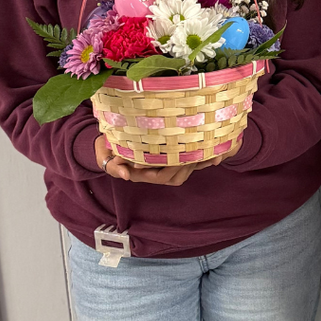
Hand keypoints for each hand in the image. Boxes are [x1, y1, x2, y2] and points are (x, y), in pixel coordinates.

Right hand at [95, 134, 239, 186]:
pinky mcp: (172, 161)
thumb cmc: (108, 149)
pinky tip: (215, 151)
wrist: (111, 144)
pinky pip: (190, 164)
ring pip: (186, 170)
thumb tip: (125, 176)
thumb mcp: (105, 156)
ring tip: (213, 149)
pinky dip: (203, 159)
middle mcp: (157, 174)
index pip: (164, 174)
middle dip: (192, 163)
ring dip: (200, 161)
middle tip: (206, 148)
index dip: (176, 165)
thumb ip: (113, 166)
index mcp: (143, 173)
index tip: (187, 155)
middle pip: (179, 174)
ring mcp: (165, 169)